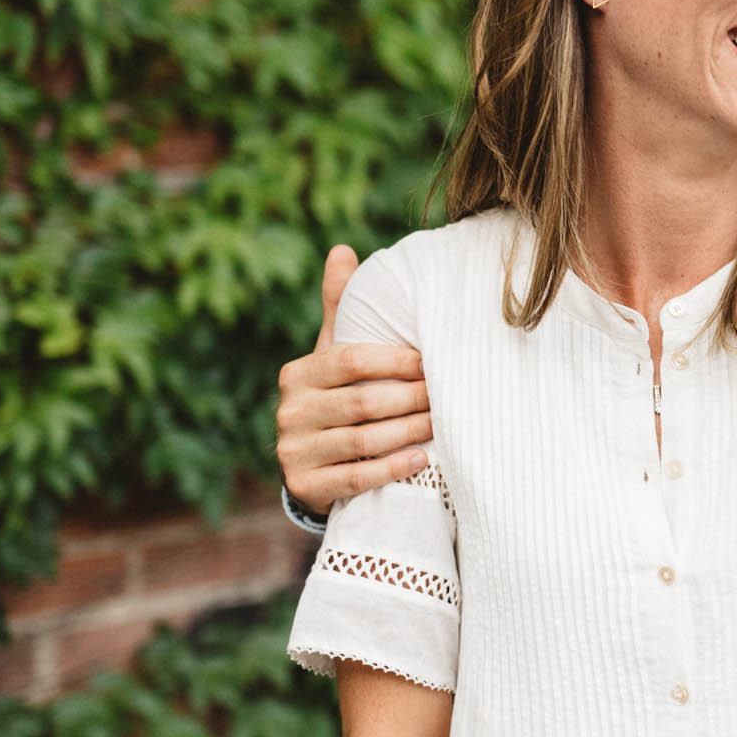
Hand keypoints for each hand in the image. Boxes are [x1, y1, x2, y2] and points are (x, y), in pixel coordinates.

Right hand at [274, 246, 432, 515]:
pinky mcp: (305, 487)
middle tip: (446, 394)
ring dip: (409, 431)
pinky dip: (393, 468)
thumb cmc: (337, 398)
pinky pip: (357, 477)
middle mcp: (290, 411)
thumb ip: (341, 310)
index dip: (395, 361)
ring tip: (442, 424)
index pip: (351, 360)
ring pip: (363, 440)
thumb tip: (344, 250)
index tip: (431, 362)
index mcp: (298, 374)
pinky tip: (423, 459)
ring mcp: (294, 451)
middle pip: (362, 401)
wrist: (313, 466)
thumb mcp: (334, 356)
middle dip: (410, 398)